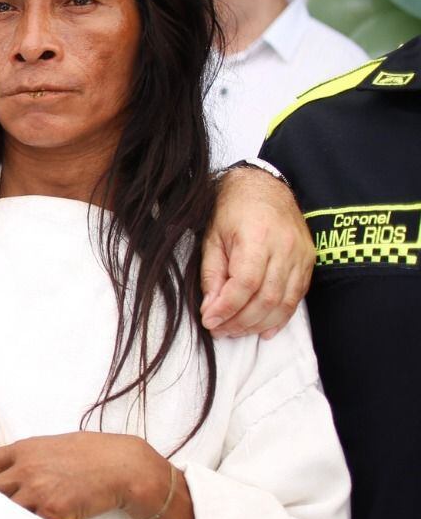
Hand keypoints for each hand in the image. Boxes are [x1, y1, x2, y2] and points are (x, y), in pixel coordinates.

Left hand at [0, 432, 169, 518]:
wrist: (123, 466)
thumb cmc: (91, 454)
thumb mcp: (51, 446)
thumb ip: (27, 458)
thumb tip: (8, 474)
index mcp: (23, 450)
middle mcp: (25, 469)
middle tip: (1, 515)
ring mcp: (37, 490)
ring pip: (7, 514)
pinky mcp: (52, 511)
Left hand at [199, 166, 313, 338]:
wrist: (265, 186)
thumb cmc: (234, 209)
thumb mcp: (213, 237)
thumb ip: (212, 274)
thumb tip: (212, 309)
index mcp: (258, 237)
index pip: (245, 283)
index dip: (228, 307)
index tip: (210, 321)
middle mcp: (285, 248)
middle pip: (266, 297)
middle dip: (241, 321)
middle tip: (220, 330)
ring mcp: (301, 255)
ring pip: (284, 302)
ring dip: (259, 323)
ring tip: (236, 331)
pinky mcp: (309, 262)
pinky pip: (297, 297)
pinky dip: (280, 317)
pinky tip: (264, 329)